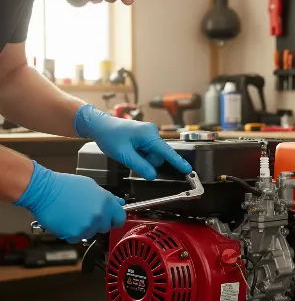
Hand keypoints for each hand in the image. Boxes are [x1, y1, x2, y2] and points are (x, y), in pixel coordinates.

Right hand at [14, 161, 125, 243]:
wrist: (44, 191)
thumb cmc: (65, 186)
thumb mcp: (91, 186)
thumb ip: (107, 197)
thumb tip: (118, 203)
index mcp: (106, 202)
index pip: (120, 218)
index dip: (115, 219)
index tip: (111, 219)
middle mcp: (99, 215)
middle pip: (105, 227)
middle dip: (98, 223)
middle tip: (86, 213)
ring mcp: (88, 226)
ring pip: (91, 233)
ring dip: (84, 228)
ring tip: (74, 215)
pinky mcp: (75, 234)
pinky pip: (77, 238)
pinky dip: (72, 233)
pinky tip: (67, 221)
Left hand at [74, 104, 191, 180]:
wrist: (100, 125)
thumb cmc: (110, 136)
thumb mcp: (124, 154)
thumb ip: (140, 166)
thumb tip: (152, 175)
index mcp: (149, 135)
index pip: (166, 152)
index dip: (178, 162)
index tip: (188, 169)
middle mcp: (152, 133)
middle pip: (157, 157)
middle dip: (146, 161)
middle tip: (130, 156)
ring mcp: (149, 134)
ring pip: (152, 156)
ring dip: (142, 158)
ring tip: (128, 150)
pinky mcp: (146, 137)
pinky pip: (148, 151)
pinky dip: (140, 154)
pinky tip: (130, 149)